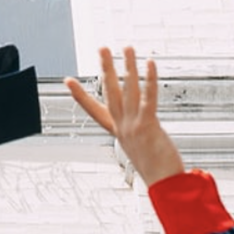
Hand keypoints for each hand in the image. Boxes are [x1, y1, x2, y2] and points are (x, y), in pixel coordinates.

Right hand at [65, 48, 184, 185]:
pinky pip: (148, 98)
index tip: (68, 81)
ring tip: (127, 48)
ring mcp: (133, 126)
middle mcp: (123, 127)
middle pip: (110, 92)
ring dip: (127, 66)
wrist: (165, 185)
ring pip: (128, 90)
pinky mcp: (148, 126)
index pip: (95, 110)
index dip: (80, 95)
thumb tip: (143, 132)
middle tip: (101, 49)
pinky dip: (149, 79)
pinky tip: (150, 64)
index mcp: (119, 133)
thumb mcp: (142, 151)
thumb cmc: (158, 171)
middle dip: (105, 68)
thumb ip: (139, 137)